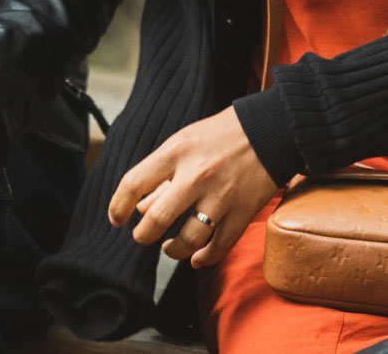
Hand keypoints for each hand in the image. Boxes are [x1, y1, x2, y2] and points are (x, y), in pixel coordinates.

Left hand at [108, 107, 276, 266]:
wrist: (271, 130)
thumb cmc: (222, 135)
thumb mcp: (185, 143)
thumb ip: (161, 175)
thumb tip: (139, 207)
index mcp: (176, 152)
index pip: (133, 183)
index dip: (118, 206)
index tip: (116, 219)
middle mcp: (196, 175)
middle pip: (156, 220)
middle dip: (143, 235)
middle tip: (142, 237)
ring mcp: (221, 196)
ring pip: (188, 240)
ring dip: (173, 250)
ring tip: (170, 248)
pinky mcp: (242, 211)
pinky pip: (218, 247)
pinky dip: (203, 258)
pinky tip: (196, 258)